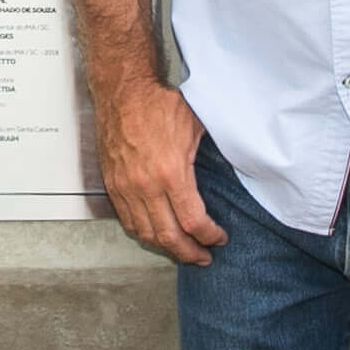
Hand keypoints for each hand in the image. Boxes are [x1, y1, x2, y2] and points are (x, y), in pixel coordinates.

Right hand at [97, 80, 225, 265]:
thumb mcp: (196, 127)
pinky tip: (156, 235)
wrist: (122, 92)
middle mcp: (146, 186)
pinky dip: (144, 234)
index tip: (219, 238)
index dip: (209, 236)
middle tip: (204, 257)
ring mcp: (126, 188)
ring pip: (146, 234)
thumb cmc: (157, 104)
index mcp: (171, 173)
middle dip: (190, 253)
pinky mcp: (113, 185)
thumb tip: (236, 166)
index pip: (192, 222)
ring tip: (182, 251)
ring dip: (166, 248)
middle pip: (169, 237)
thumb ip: (211, 155)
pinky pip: (128, 220)